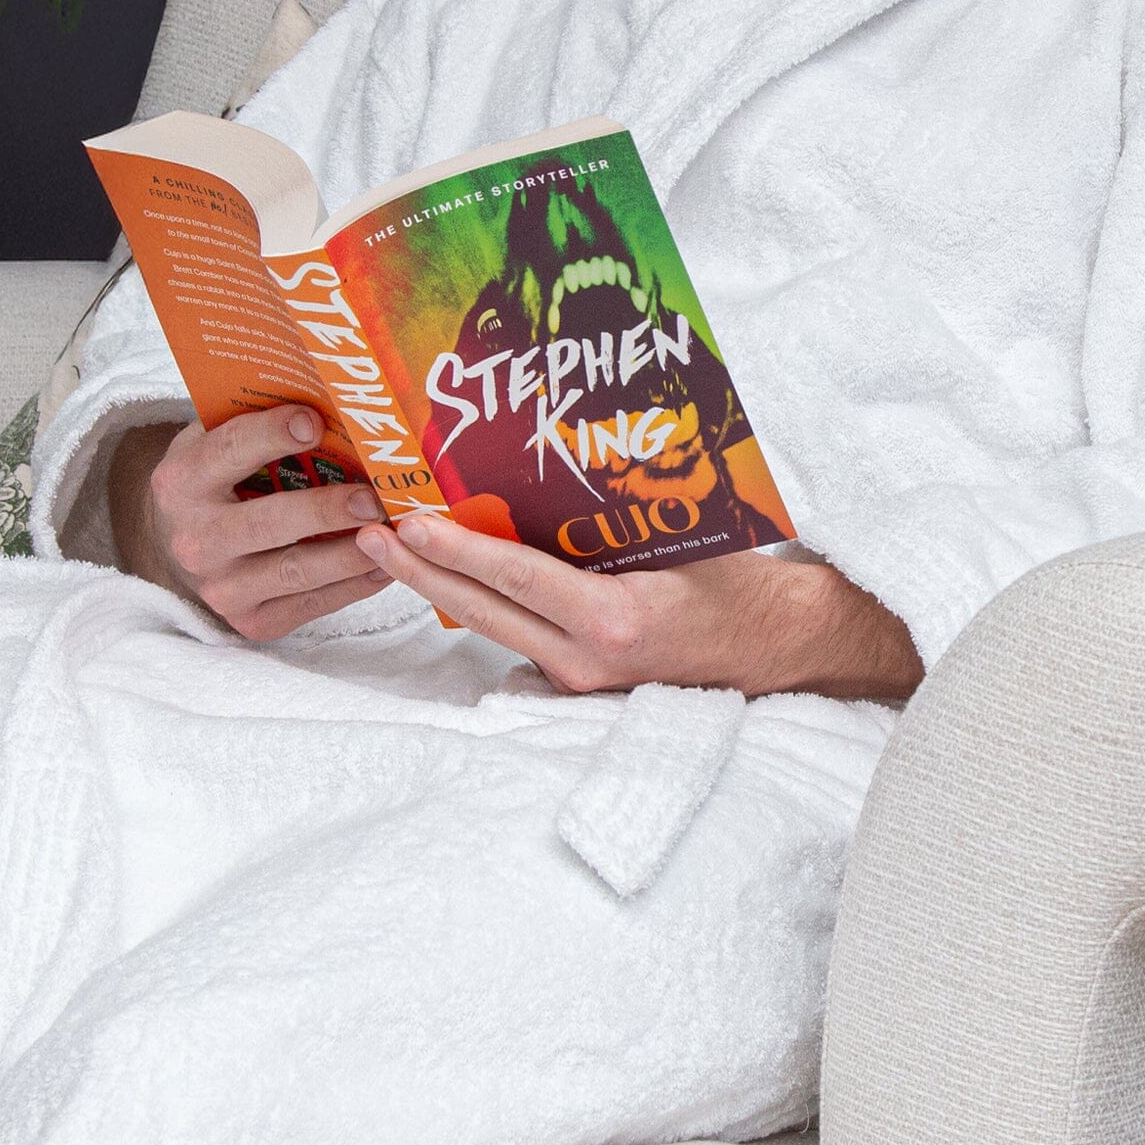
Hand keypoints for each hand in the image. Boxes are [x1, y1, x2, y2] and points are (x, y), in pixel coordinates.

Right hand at [108, 405, 390, 639]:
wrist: (179, 548)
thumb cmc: (214, 480)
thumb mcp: (212, 442)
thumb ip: (254, 420)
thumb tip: (329, 394)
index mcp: (181, 482)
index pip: (229, 452)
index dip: (271, 434)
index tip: (315, 421)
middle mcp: (194, 540)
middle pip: (268, 522)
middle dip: (327, 509)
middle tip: (376, 496)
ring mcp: (221, 588)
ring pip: (296, 571)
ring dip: (352, 553)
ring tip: (395, 532)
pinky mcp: (250, 622)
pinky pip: (310, 605)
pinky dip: (354, 585)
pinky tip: (386, 564)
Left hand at [357, 513, 922, 699]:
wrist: (777, 649)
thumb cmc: (738, 583)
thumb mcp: (682, 538)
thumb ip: (617, 516)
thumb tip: (555, 461)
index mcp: (614, 619)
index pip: (515, 579)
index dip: (455, 550)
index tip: (408, 522)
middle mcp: (586, 659)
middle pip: (480, 613)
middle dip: (417, 572)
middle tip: (367, 533)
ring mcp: (579, 679)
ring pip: (491, 628)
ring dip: (440, 587)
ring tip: (392, 547)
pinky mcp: (578, 683)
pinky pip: (517, 637)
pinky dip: (482, 603)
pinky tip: (451, 572)